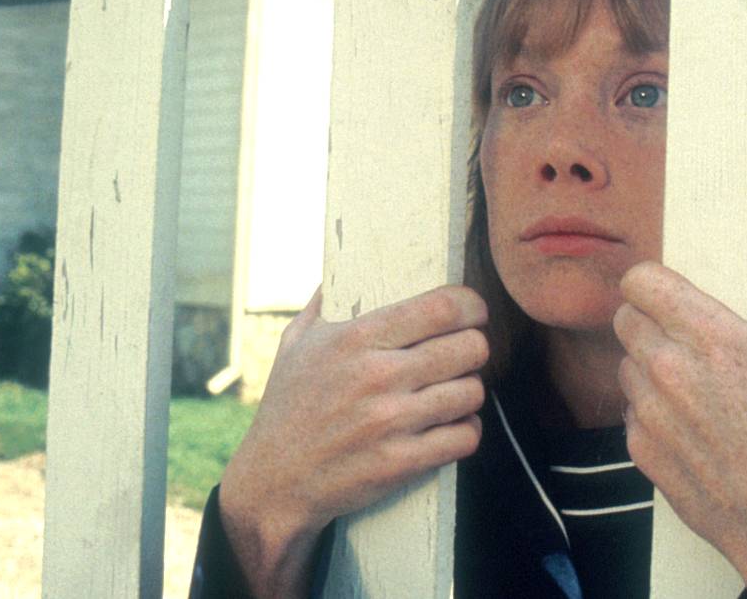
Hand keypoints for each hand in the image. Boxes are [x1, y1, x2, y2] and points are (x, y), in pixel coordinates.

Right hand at [219, 285, 487, 597]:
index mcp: (355, 339)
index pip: (443, 307)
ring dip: (469, 392)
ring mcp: (390, 422)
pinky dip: (466, 431)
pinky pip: (465, 437)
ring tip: (455, 391)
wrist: (272, 483)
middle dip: (474, 349)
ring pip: (473, 393)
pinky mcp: (400, 462)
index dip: (471, 305)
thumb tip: (346, 262)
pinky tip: (451, 426)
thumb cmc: (287, 407)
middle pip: (470, 348)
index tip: (472, 312)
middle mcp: (377, 376)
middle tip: (464, 355)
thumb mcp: (296, 342)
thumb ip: (326, 300)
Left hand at [613, 230, 746, 598]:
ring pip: (625, 365)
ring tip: (692, 378)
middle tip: (685, 332)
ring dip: (648, 364)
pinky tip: (690, 421)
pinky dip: (650, 411)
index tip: (669, 288)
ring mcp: (651, 415)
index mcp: (712, 338)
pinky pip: (630, 412)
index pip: (640, 281)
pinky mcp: (642, 451)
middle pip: (625, 318)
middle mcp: (670, 371)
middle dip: (649, 319)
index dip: (651, 280)